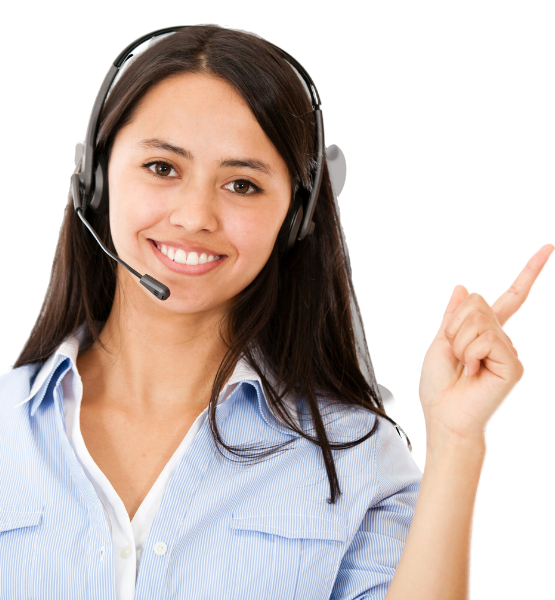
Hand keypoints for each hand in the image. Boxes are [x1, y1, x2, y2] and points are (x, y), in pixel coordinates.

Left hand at [417, 242, 554, 444]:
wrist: (444, 415)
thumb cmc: (439, 385)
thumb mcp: (440, 341)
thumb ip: (453, 315)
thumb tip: (463, 287)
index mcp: (484, 331)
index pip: (511, 297)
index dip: (529, 272)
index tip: (548, 248)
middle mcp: (500, 339)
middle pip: (477, 302)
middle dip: (454, 325)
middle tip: (455, 353)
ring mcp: (508, 351)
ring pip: (479, 319)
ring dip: (459, 341)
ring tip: (463, 364)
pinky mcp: (513, 364)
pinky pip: (485, 338)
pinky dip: (469, 352)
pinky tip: (472, 371)